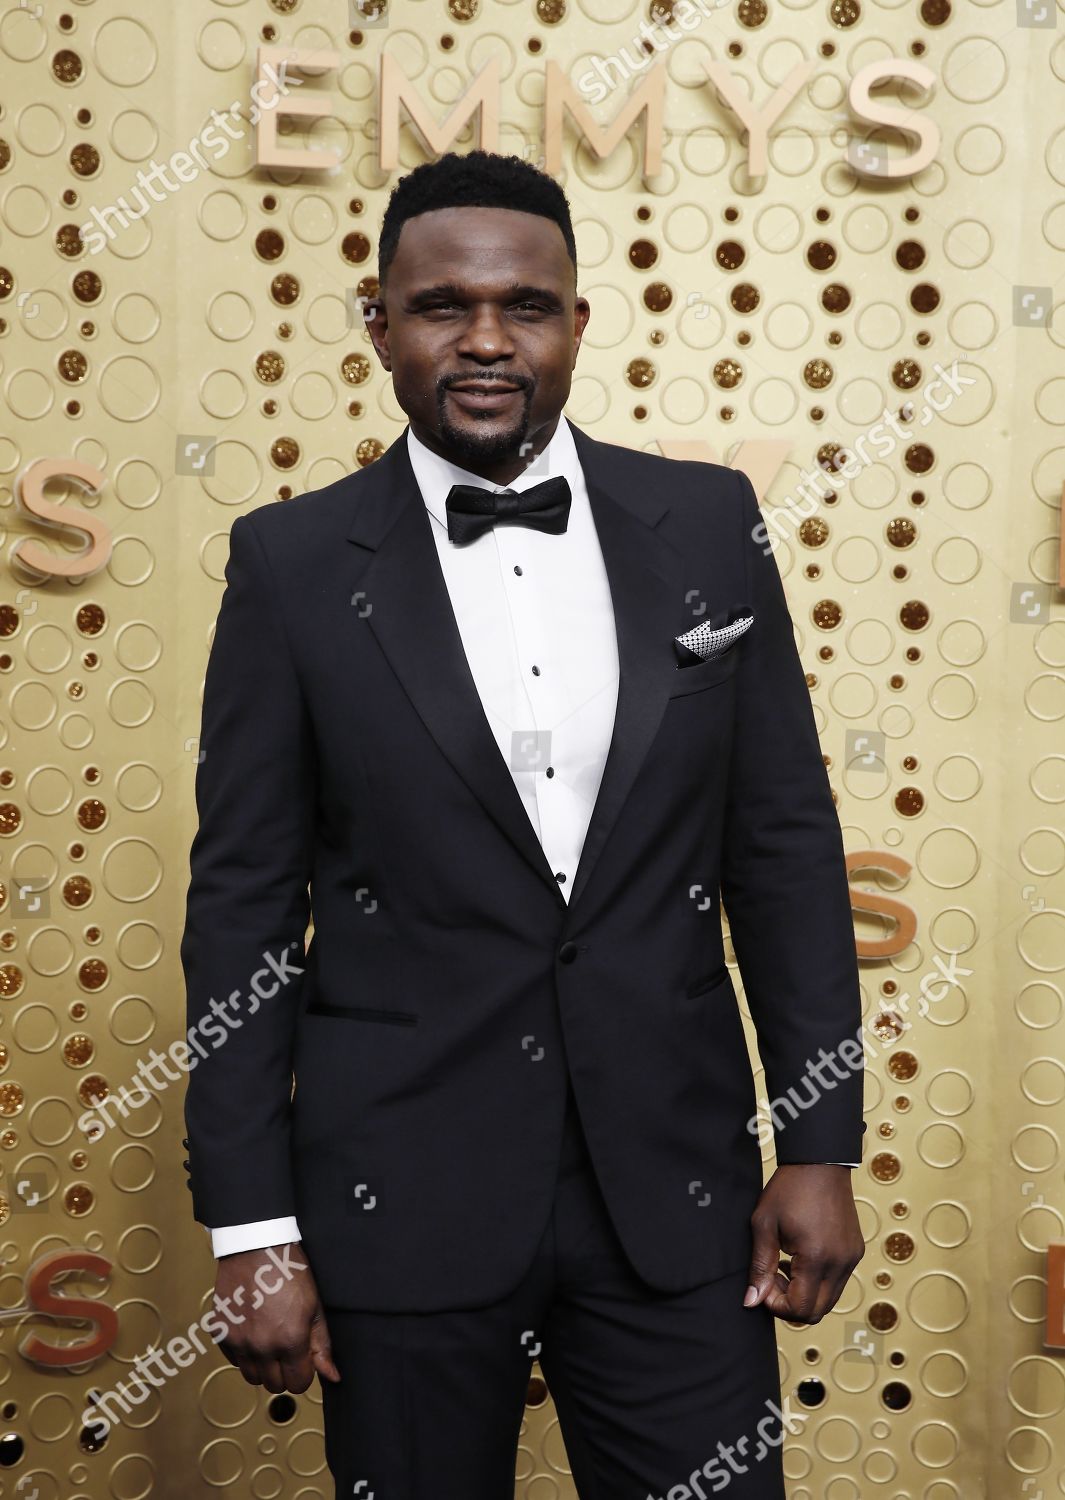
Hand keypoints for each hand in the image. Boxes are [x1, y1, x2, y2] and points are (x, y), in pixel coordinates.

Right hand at [213, 1241, 340, 1391]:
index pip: (298, 1383)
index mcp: (290, 1340)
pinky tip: (252, 1330)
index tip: (303, 1355)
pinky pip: (234, 1360)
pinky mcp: (220, 1333)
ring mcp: (238, 1342)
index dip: (304, 1371)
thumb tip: (332, 1377)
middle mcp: (261, 1347)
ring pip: (252, 1378)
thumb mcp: (314, 1305)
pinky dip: (243, 1353)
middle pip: (274, 1385)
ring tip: (269, 1338)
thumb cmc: (289, 1271)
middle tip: (286, 1345)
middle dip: (284, 1371)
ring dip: (263, 1366)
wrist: (255, 1246)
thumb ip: (322, 1345)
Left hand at [743, 1165, 863, 1322]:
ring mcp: (851, 1258)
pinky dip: (817, 1281)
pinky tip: (799, 1258)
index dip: (777, 1305)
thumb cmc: (789, 1188)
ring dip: (804, 1294)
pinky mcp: (855, 1252)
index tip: (763, 1285)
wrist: (819, 1162)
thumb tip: (752, 1301)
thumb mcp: (764, 1224)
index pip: (800, 1308)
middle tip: (772, 1278)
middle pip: (817, 1312)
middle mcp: (840, 1263)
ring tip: (784, 1266)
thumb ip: (759, 1266)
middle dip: (790, 1304)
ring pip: (829, 1300)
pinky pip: (837, 1282)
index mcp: (817, 1258)